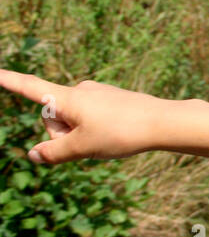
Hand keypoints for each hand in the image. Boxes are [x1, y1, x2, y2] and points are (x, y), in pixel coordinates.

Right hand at [0, 69, 170, 164]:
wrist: (164, 122)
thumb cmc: (122, 132)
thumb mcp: (83, 148)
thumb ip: (54, 152)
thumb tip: (34, 155)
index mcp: (67, 98)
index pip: (30, 88)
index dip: (10, 81)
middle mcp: (80, 90)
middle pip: (55, 119)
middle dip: (64, 135)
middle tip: (93, 142)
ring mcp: (98, 94)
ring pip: (76, 122)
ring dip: (84, 135)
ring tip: (111, 137)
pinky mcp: (112, 100)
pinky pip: (93, 119)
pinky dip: (98, 131)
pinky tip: (119, 134)